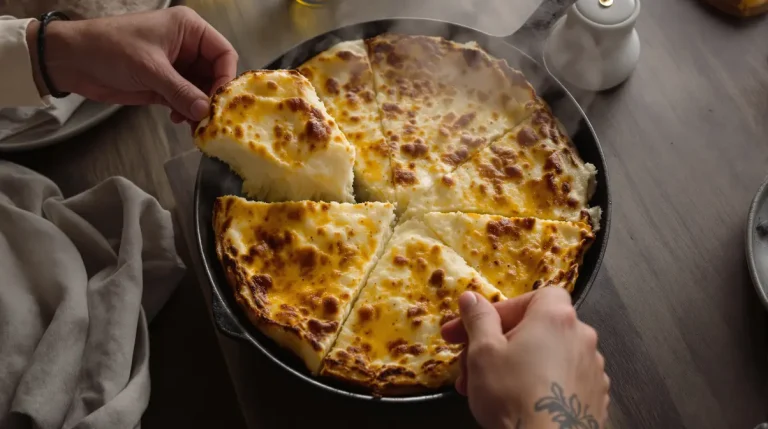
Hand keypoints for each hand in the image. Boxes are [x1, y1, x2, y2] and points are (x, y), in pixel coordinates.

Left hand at [26, 6, 237, 122]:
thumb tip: (205, 112)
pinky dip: (187, 112)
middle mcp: (188, 46)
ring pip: (202, 91)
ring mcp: (177, 67)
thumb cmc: (110, 49)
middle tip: (210, 120)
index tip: (219, 101)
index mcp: (189, 29)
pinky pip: (186, 100)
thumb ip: (180, 91)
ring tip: (195, 126)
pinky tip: (179, 121)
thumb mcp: (150, 69)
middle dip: (212, 98)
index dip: (225, 77)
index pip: (223, 53)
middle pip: (215, 74)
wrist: (72, 60)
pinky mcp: (165, 84)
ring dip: (200, 109)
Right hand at [441, 288, 609, 428]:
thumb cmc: (512, 395)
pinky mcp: (595, 397)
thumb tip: (472, 297)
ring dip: (519, 364)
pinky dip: (541, 384)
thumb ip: (478, 318)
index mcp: (556, 317)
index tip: (477, 326)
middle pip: (537, 329)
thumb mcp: (483, 351)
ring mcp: (593, 369)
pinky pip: (562, 380)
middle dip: (501, 343)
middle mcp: (582, 337)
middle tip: (470, 364)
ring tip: (489, 389)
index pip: (536, 296)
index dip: (506, 309)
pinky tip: (520, 402)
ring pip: (548, 357)